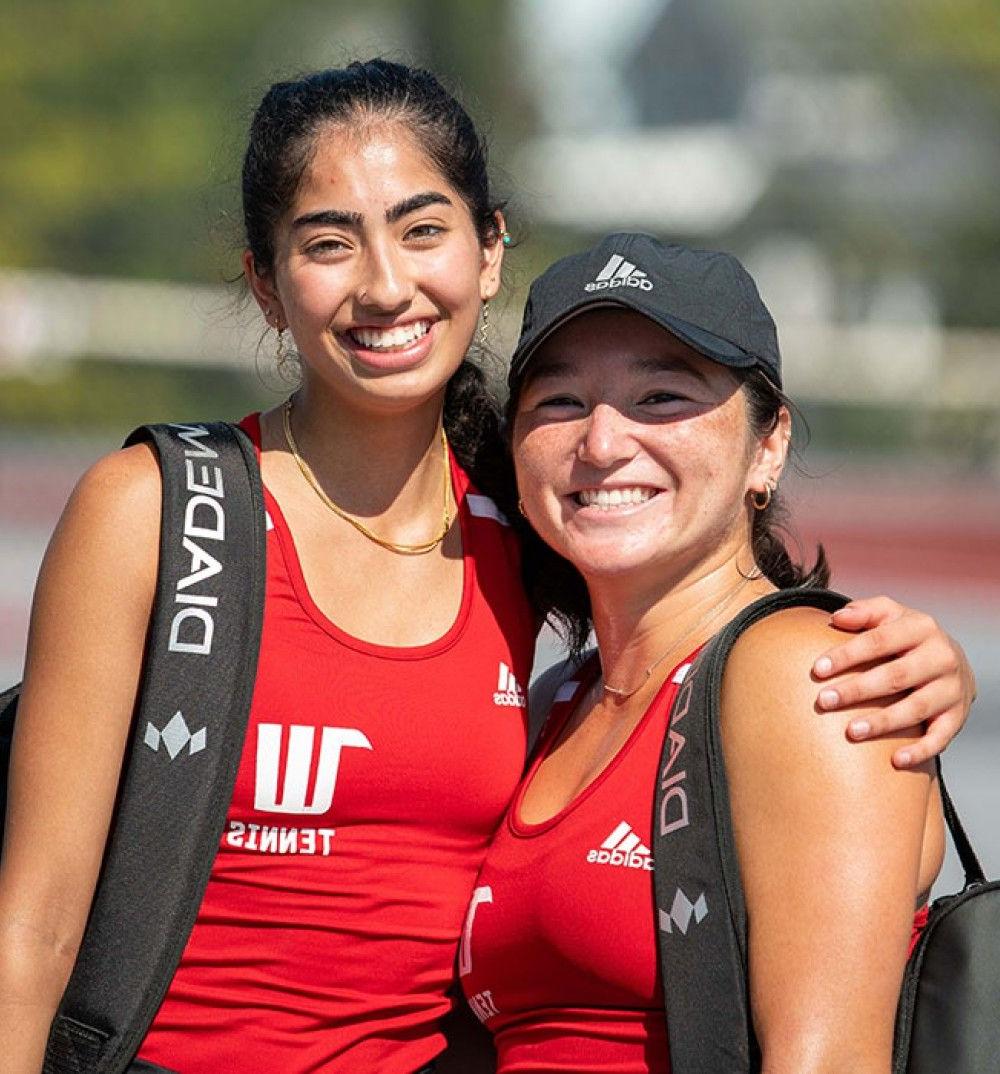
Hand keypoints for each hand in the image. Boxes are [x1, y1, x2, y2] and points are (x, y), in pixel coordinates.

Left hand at [811, 596, 975, 767]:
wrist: (950, 659)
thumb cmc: (904, 637)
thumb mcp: (889, 615)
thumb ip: (864, 613)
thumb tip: (836, 618)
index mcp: (920, 627)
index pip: (878, 641)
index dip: (847, 655)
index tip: (817, 670)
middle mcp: (941, 657)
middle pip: (895, 676)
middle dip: (857, 690)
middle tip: (824, 701)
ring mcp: (952, 688)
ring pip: (916, 708)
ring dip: (883, 722)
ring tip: (850, 732)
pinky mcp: (957, 716)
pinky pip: (941, 737)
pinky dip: (920, 750)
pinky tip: (895, 761)